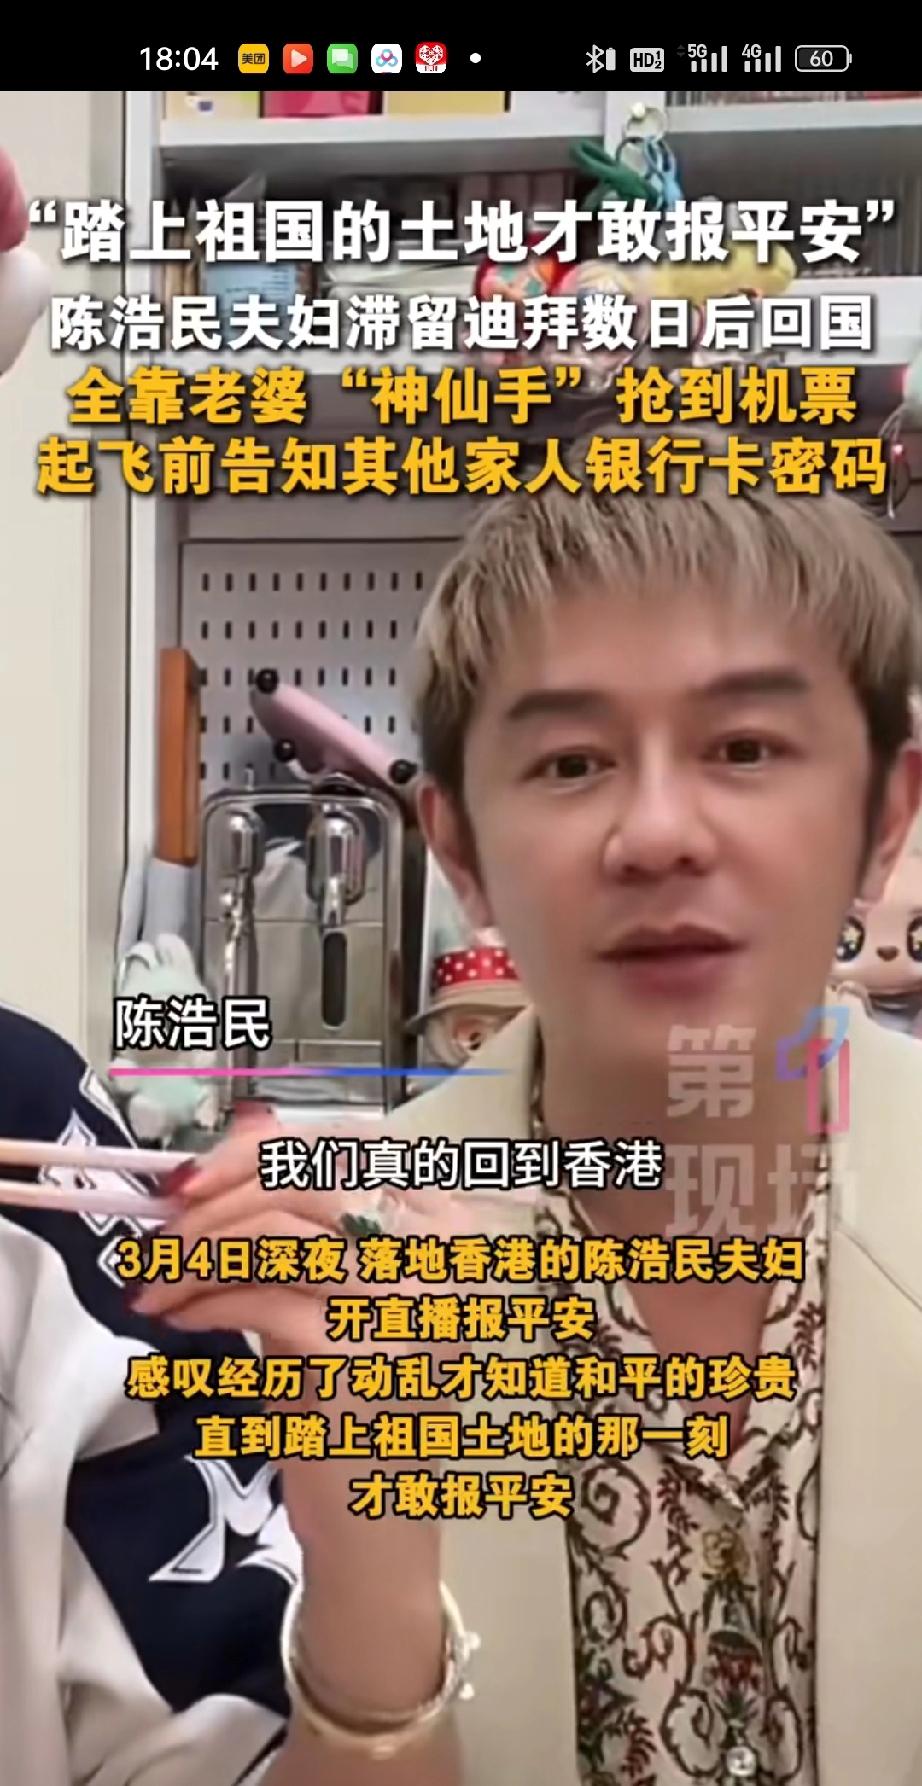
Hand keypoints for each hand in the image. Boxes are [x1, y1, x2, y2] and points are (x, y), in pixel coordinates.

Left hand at [132, 1110, 471, 1547]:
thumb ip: (298, 1213)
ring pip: (279, 1233)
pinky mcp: (358, 1355)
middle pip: (312, 1178)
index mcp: (446, 1230)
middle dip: (220, 1195)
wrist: (378, 1523)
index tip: (197, 1176)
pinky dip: (203, 1302)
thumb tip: (251, 1120)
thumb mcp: (332, 1292)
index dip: (268, 1148)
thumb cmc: (358, 1403)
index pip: (356, 1144)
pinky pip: (258, 1299)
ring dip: (197, 1252)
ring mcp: (404, 1306)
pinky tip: (176, 1318)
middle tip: (162, 1228)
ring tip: (155, 1282)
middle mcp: (439, 1259)